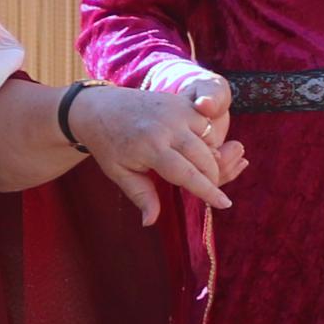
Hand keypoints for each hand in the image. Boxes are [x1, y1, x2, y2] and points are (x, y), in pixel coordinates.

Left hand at [70, 74, 244, 224]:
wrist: (99, 107)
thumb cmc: (108, 144)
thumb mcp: (118, 173)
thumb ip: (140, 195)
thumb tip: (150, 222)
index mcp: (151, 147)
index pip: (187, 174)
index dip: (208, 191)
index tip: (224, 204)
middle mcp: (168, 126)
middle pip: (205, 158)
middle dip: (212, 178)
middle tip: (210, 191)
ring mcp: (177, 110)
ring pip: (210, 139)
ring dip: (211, 158)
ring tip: (202, 172)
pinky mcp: (181, 101)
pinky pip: (206, 123)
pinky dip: (207, 139)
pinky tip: (196, 150)